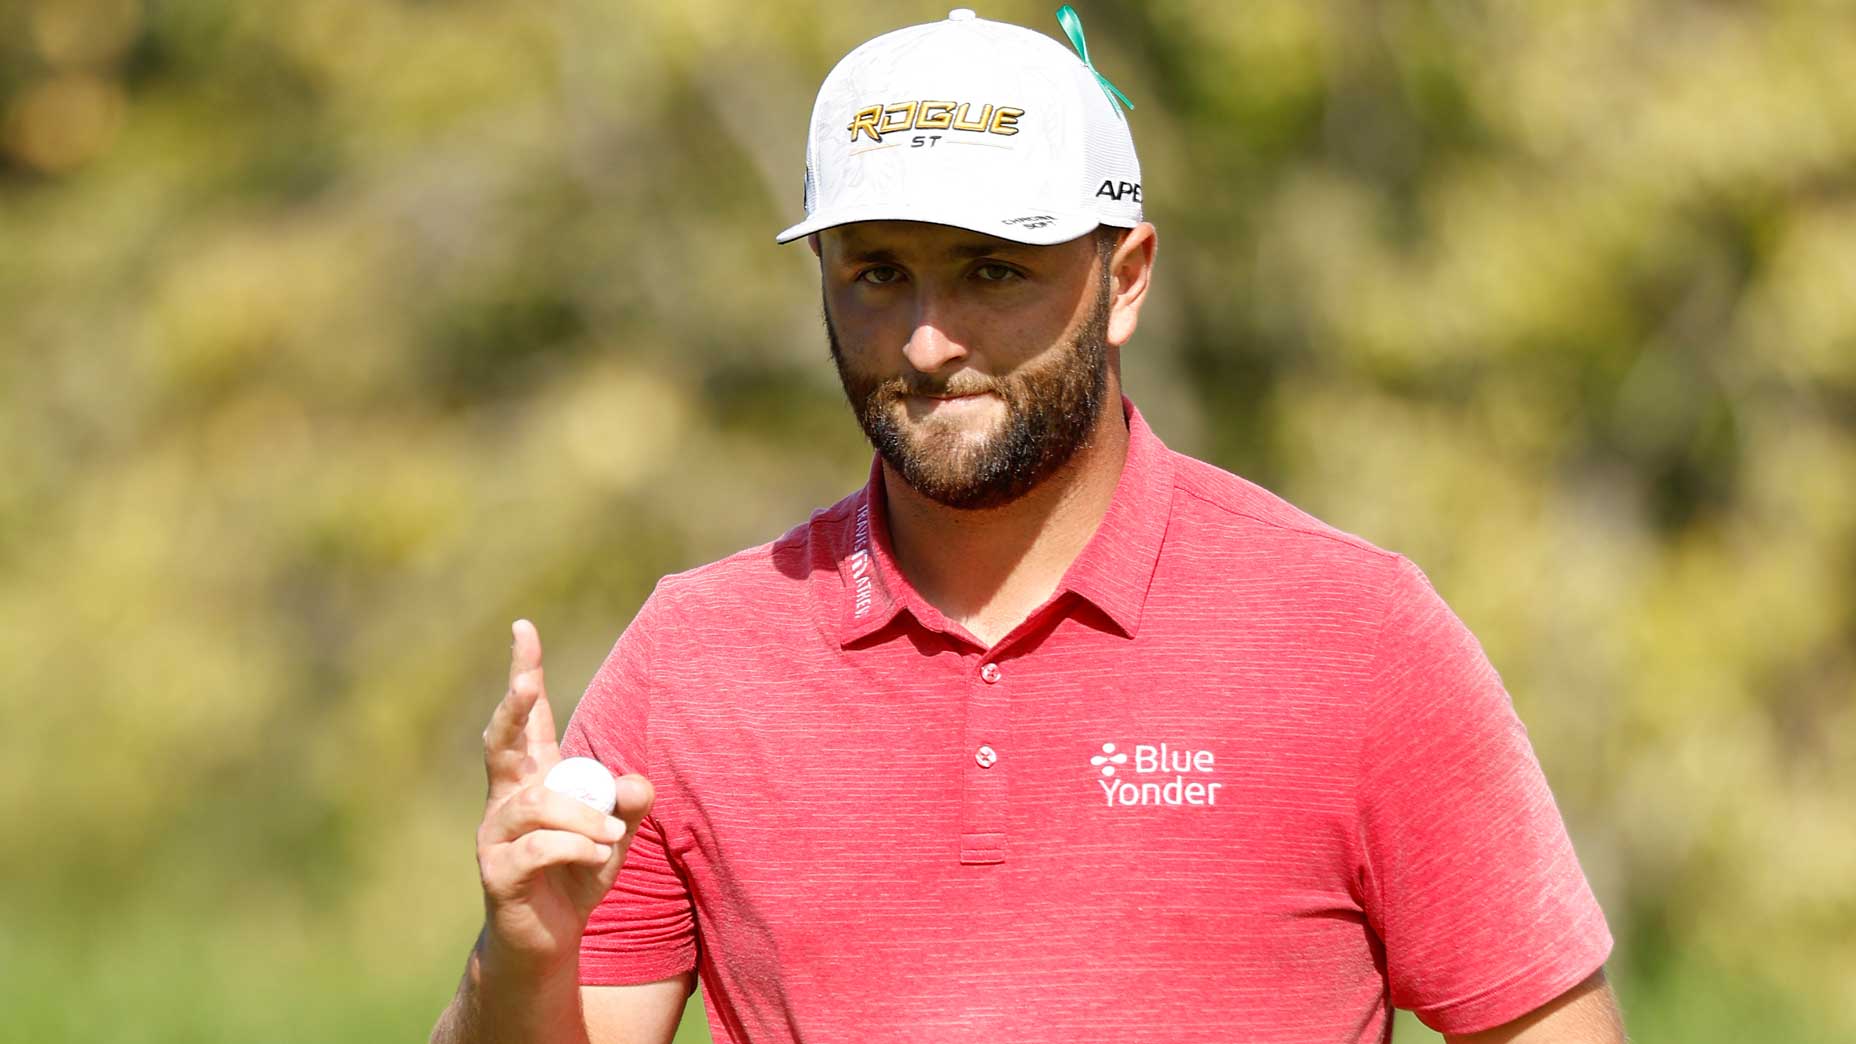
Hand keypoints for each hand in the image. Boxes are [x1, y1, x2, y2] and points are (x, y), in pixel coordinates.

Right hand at [474, 619, 654, 979]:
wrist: (547, 943)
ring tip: (611, 835)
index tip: (522, 627)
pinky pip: (538, 847)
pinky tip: (597, 857)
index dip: (523, 671)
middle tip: (527, 682)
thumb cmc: (577, 877)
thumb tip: (637, 783)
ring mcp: (495, 835)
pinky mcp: (497, 873)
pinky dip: (575, 847)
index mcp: (533, 780)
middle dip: (514, 708)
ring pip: (538, 804)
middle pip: (502, 742)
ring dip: (583, 816)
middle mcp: (506, 799)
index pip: (528, 719)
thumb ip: (628, 804)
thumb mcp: (613, 834)